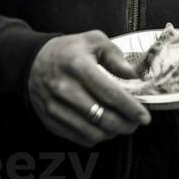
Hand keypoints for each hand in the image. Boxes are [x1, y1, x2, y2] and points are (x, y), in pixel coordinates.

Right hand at [27, 30, 150, 146]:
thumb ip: (115, 56)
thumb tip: (132, 76)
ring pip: (91, 131)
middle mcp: (65, 89)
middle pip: (102, 116)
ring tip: (122, 125)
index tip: (145, 116)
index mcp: (78, 66)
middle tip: (136, 122)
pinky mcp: (50, 121)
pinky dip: (96, 137)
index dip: (130, 108)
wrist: (33, 61)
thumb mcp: (93, 40)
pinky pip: (78, 137)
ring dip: (112, 133)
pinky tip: (104, 128)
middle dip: (125, 124)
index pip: (109, 93)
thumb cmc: (69, 50)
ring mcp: (55, 108)